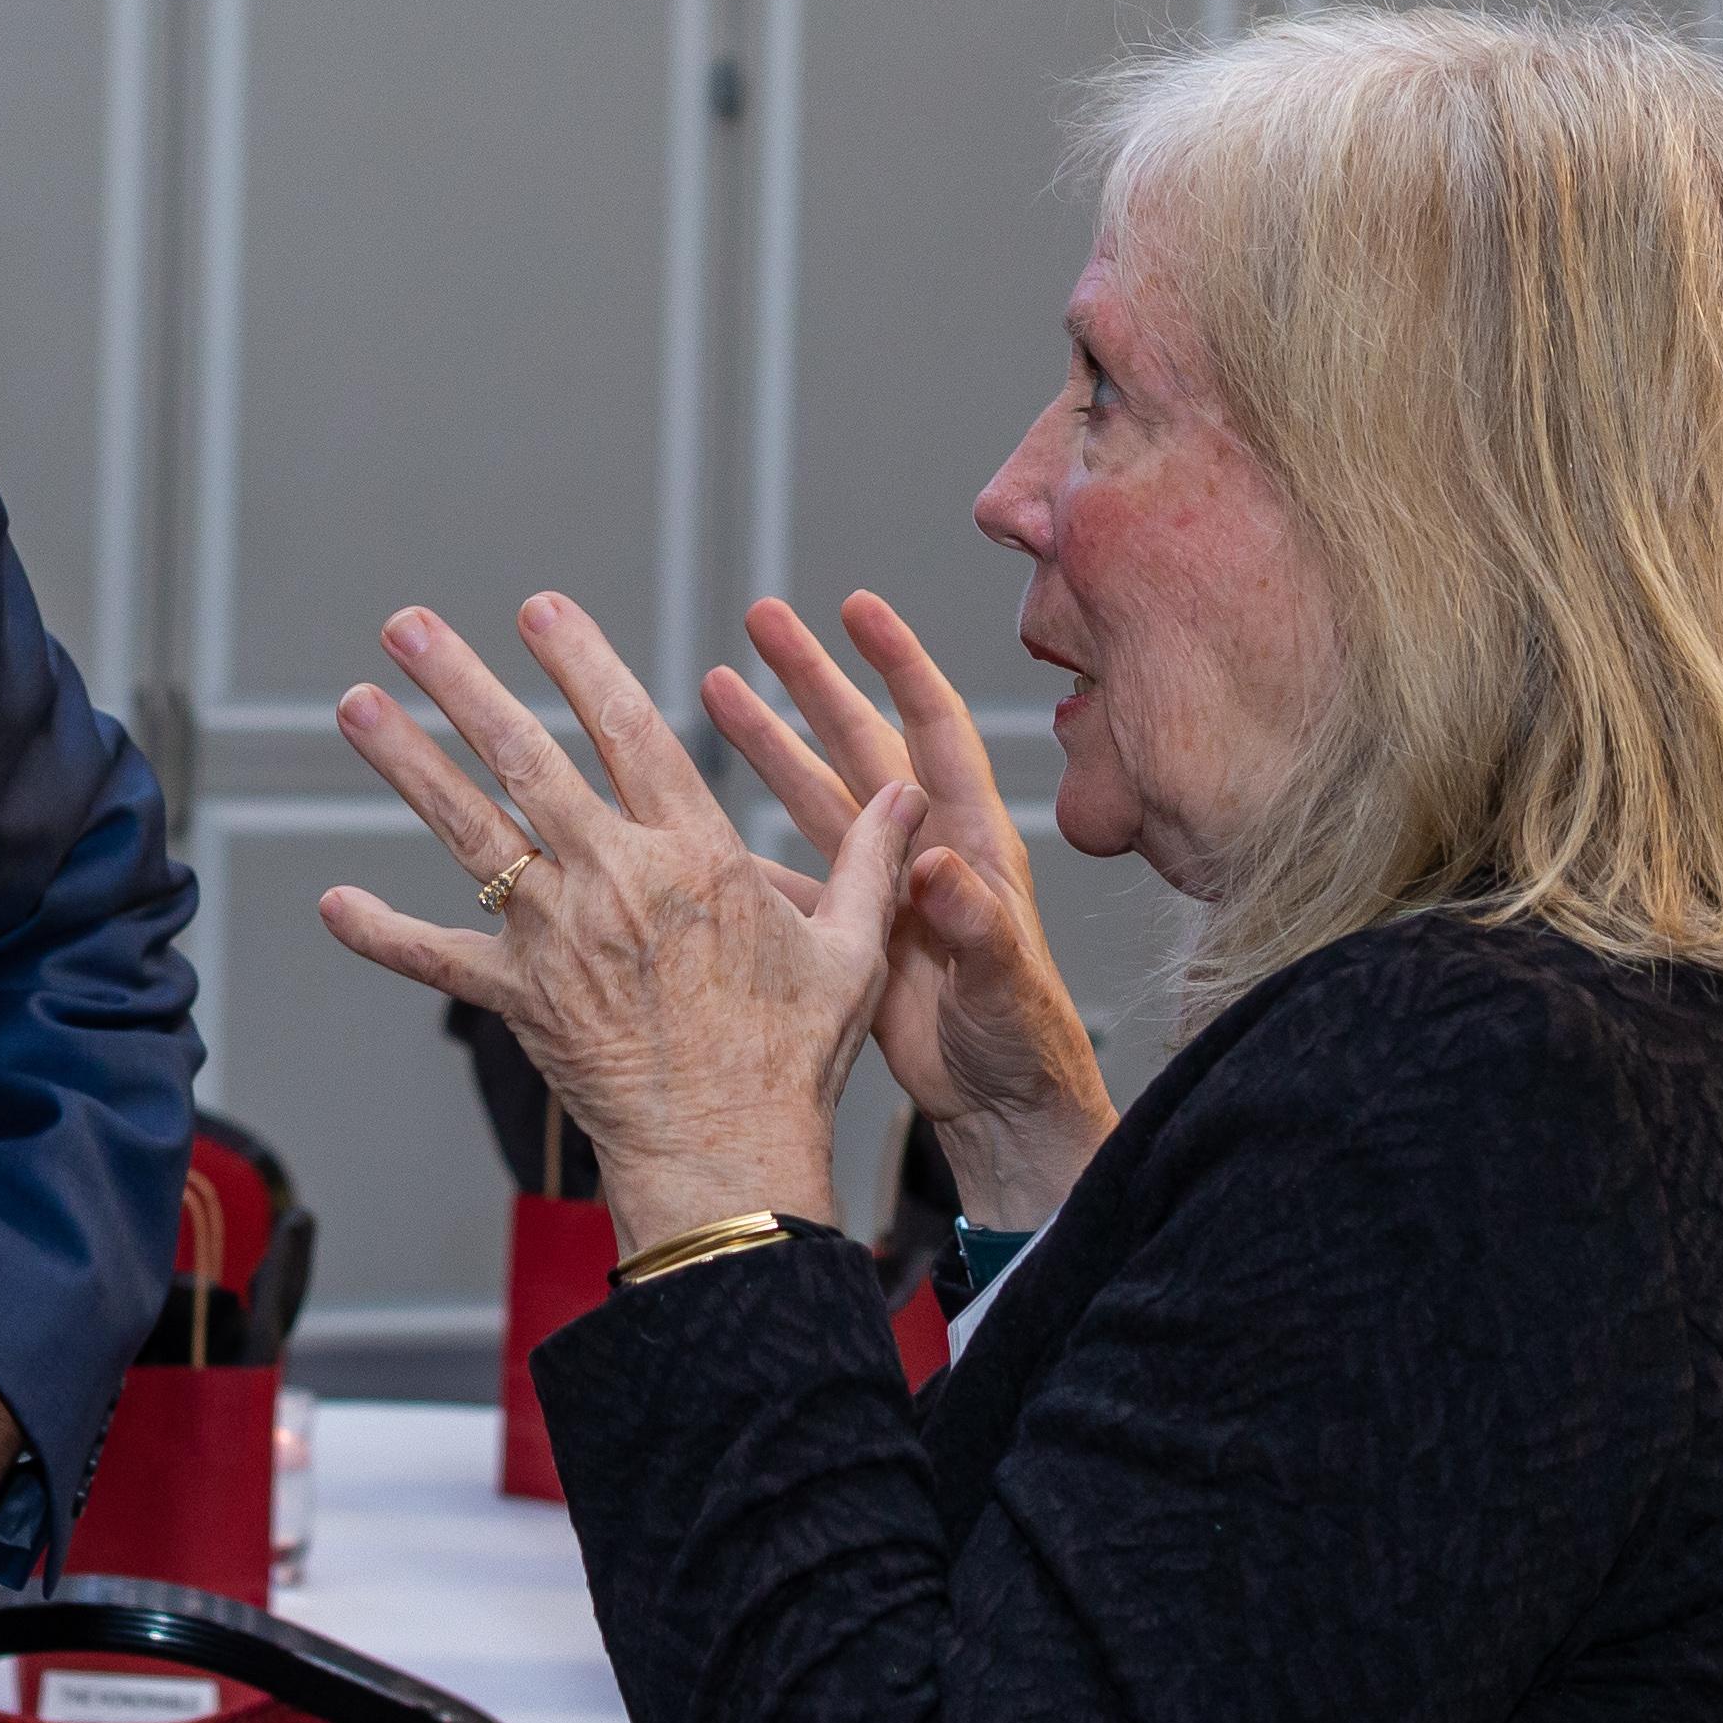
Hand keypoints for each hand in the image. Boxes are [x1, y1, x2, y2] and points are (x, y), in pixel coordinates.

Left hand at [314, 595, 922, 1255]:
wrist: (729, 1155)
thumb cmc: (793, 1056)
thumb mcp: (851, 948)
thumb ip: (870, 862)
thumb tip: (907, 794)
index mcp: (693, 852)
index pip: (627, 728)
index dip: (581, 660)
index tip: (539, 607)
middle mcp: (614, 878)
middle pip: (526, 758)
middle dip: (462, 684)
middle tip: (407, 625)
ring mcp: (557, 937)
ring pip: (469, 830)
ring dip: (407, 762)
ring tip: (355, 704)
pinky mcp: (518, 999)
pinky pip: (435, 959)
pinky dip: (380, 932)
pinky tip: (331, 905)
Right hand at [709, 591, 1118, 1227]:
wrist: (1005, 1113)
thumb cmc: (1027, 1048)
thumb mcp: (1004, 985)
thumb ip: (972, 925)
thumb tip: (931, 865)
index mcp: (972, 844)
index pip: (935, 731)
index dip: (898, 665)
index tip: (857, 609)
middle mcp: (924, 849)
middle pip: (861, 743)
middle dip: (811, 679)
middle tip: (760, 621)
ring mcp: (882, 889)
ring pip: (816, 796)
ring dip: (768, 742)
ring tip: (715, 686)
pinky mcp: (849, 934)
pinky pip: (788, 875)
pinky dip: (744, 847)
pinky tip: (696, 822)